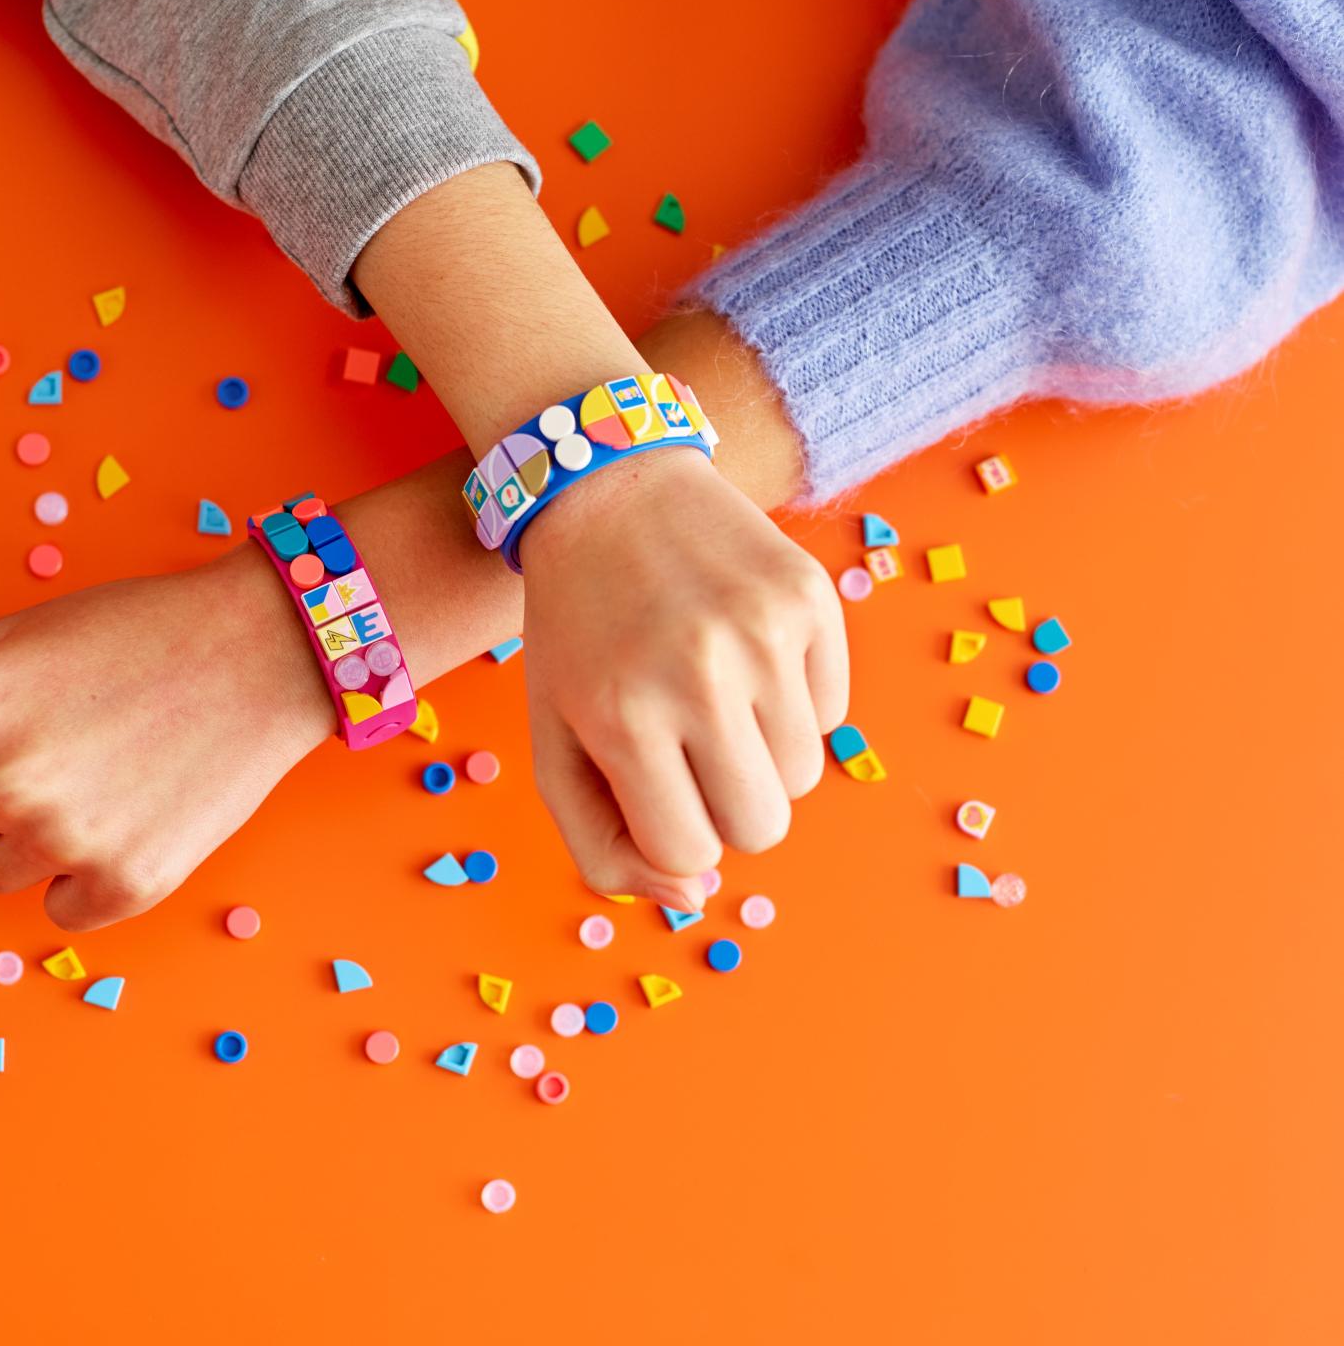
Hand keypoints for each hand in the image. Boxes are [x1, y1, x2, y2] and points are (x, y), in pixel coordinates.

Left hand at [0, 552, 331, 930]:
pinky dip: (84, 874)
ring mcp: (63, 840)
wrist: (260, 653)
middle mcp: (2, 779)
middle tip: (40, 756)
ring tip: (93, 776)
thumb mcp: (0, 641)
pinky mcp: (122, 885)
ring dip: (24, 839)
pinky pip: (58, 911)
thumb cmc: (127, 634)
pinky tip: (126, 812)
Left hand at [519, 447, 847, 909]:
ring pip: (804, 776)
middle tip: (686, 744)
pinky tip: (743, 652)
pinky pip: (832, 714)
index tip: (648, 781)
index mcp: (622, 717)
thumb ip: (602, 846)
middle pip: (764, 825)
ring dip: (760, 755)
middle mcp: (700, 675)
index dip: (672, 830)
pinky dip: (793, 703)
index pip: (691, 850)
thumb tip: (694, 894)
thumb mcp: (553, 742)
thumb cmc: (576, 635)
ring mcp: (765, 634)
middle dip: (726, 803)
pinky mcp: (812, 600)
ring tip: (711, 694)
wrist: (611, 491)